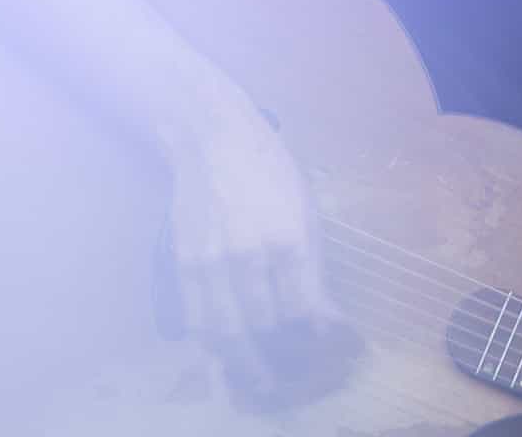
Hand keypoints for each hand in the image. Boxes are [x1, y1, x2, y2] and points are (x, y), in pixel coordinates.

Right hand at [165, 105, 342, 392]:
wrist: (212, 140)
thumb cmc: (270, 170)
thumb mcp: (306, 210)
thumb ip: (310, 264)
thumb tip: (319, 314)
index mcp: (290, 238)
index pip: (306, 310)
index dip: (322, 337)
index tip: (336, 347)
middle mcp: (250, 255)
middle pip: (267, 327)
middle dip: (286, 356)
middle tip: (298, 373)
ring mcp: (212, 262)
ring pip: (228, 333)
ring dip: (247, 364)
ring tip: (262, 382)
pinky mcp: (185, 265)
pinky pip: (199, 320)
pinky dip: (214, 346)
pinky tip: (227, 356)